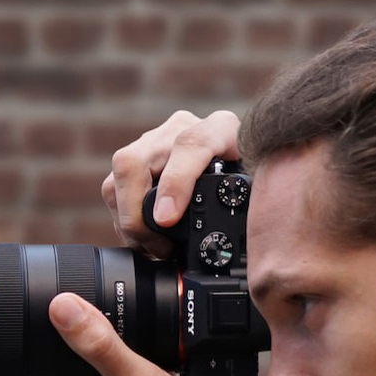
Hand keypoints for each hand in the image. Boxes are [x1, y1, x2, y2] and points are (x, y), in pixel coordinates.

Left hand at [26, 292, 260, 375]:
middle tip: (81, 291)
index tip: (43, 296)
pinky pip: (112, 369)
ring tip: (110, 308)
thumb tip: (60, 305)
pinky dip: (120, 349)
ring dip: (95, 336)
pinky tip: (139, 334)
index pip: (24, 361)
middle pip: (56, 356)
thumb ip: (98, 344)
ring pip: (86, 361)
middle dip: (65, 325)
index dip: (29, 327)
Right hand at [102, 110, 241, 259]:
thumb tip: (234, 241)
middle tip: (159, 248)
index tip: (167, 219)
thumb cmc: (256, 179)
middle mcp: (182, 127)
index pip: (192, 145)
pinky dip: (124, 217)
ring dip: (127, 219)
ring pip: (119, 175)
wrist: (245, 162)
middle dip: (135, 214)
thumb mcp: (260, 190)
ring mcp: (156, 140)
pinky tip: (144, 238)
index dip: (175, 183)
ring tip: (153, 248)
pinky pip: (115, 185)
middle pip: (134, 161)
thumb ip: (247, 203)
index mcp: (221, 128)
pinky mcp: (140, 157)